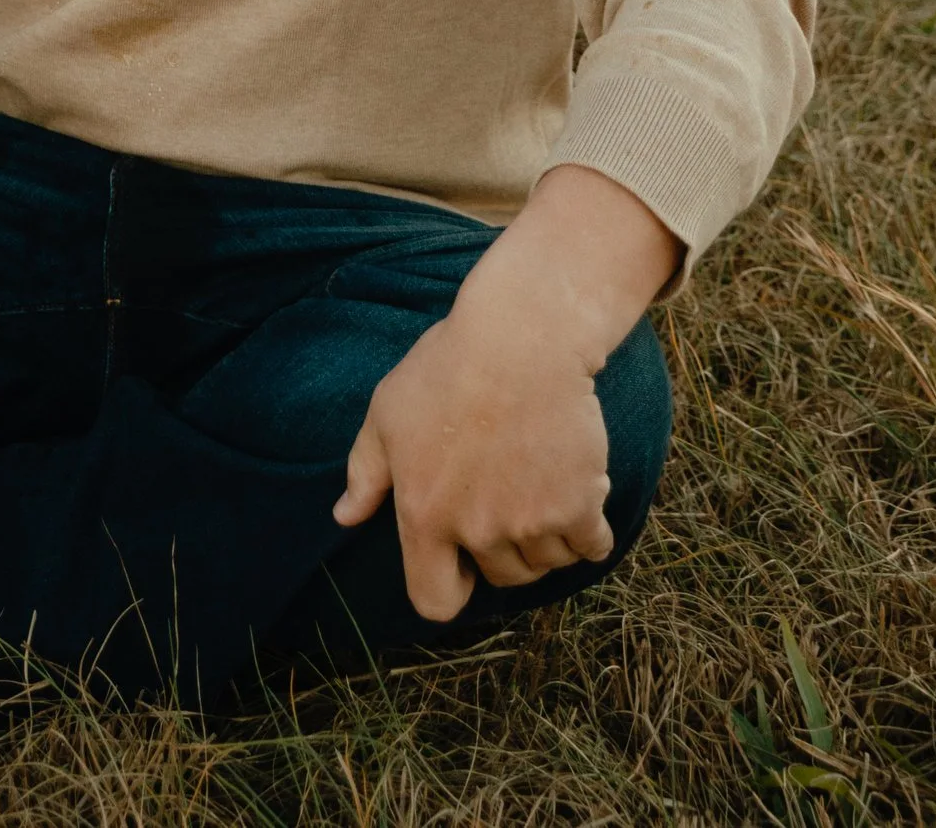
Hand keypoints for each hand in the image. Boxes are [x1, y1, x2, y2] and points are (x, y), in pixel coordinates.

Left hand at [332, 166, 675, 622]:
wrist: (523, 336)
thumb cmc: (448, 367)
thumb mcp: (388, 411)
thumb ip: (366, 472)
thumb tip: (344, 517)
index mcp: (424, 516)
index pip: (434, 600)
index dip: (451, 583)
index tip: (464, 559)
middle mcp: (477, 531)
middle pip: (502, 578)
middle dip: (504, 547)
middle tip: (508, 493)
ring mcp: (529, 523)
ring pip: (547, 563)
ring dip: (548, 535)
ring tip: (541, 481)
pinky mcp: (578, 507)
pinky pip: (591, 547)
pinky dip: (590, 528)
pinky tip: (580, 486)